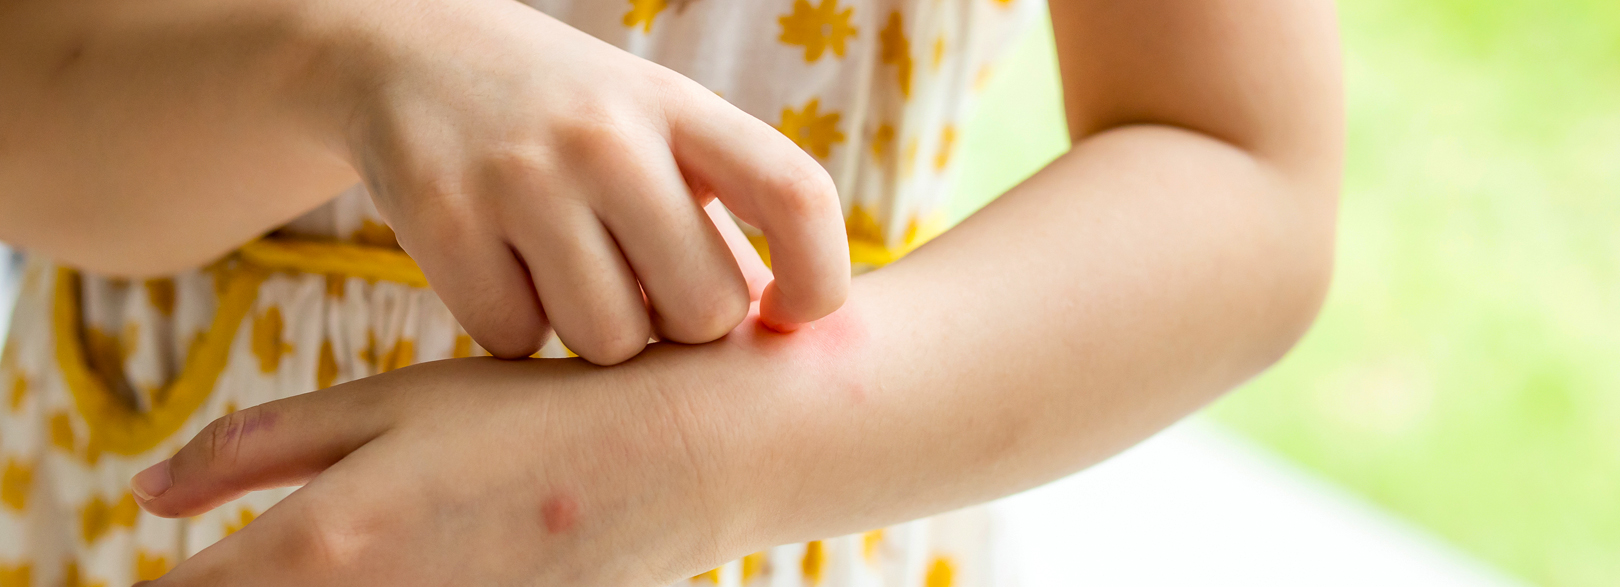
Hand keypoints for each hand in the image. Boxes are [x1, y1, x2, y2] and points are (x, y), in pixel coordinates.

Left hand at [127, 358, 750, 585]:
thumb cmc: (537, 410)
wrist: (689, 452)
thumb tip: (143, 494)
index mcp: (325, 543)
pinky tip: (428, 563)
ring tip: (370, 551)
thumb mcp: (395, 403)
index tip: (199, 563)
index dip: (174, 586)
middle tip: (276, 557)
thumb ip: (257, 447)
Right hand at [330, 0, 848, 363]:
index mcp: (680, 107)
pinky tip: (503, 273)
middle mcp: (608, 136)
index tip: (789, 313)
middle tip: (641, 290)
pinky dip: (514, 330)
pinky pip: (516, 341)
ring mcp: (521, 175)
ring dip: (593, 334)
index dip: (820, 277)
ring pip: (608, 341)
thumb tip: (771, 331)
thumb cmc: (566, 121)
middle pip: (704, 309)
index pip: (796, 195)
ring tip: (567, 274)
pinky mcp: (441, 217)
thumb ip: (716, 218)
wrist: (408, 51)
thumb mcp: (654, 129)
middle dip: (679, 326)